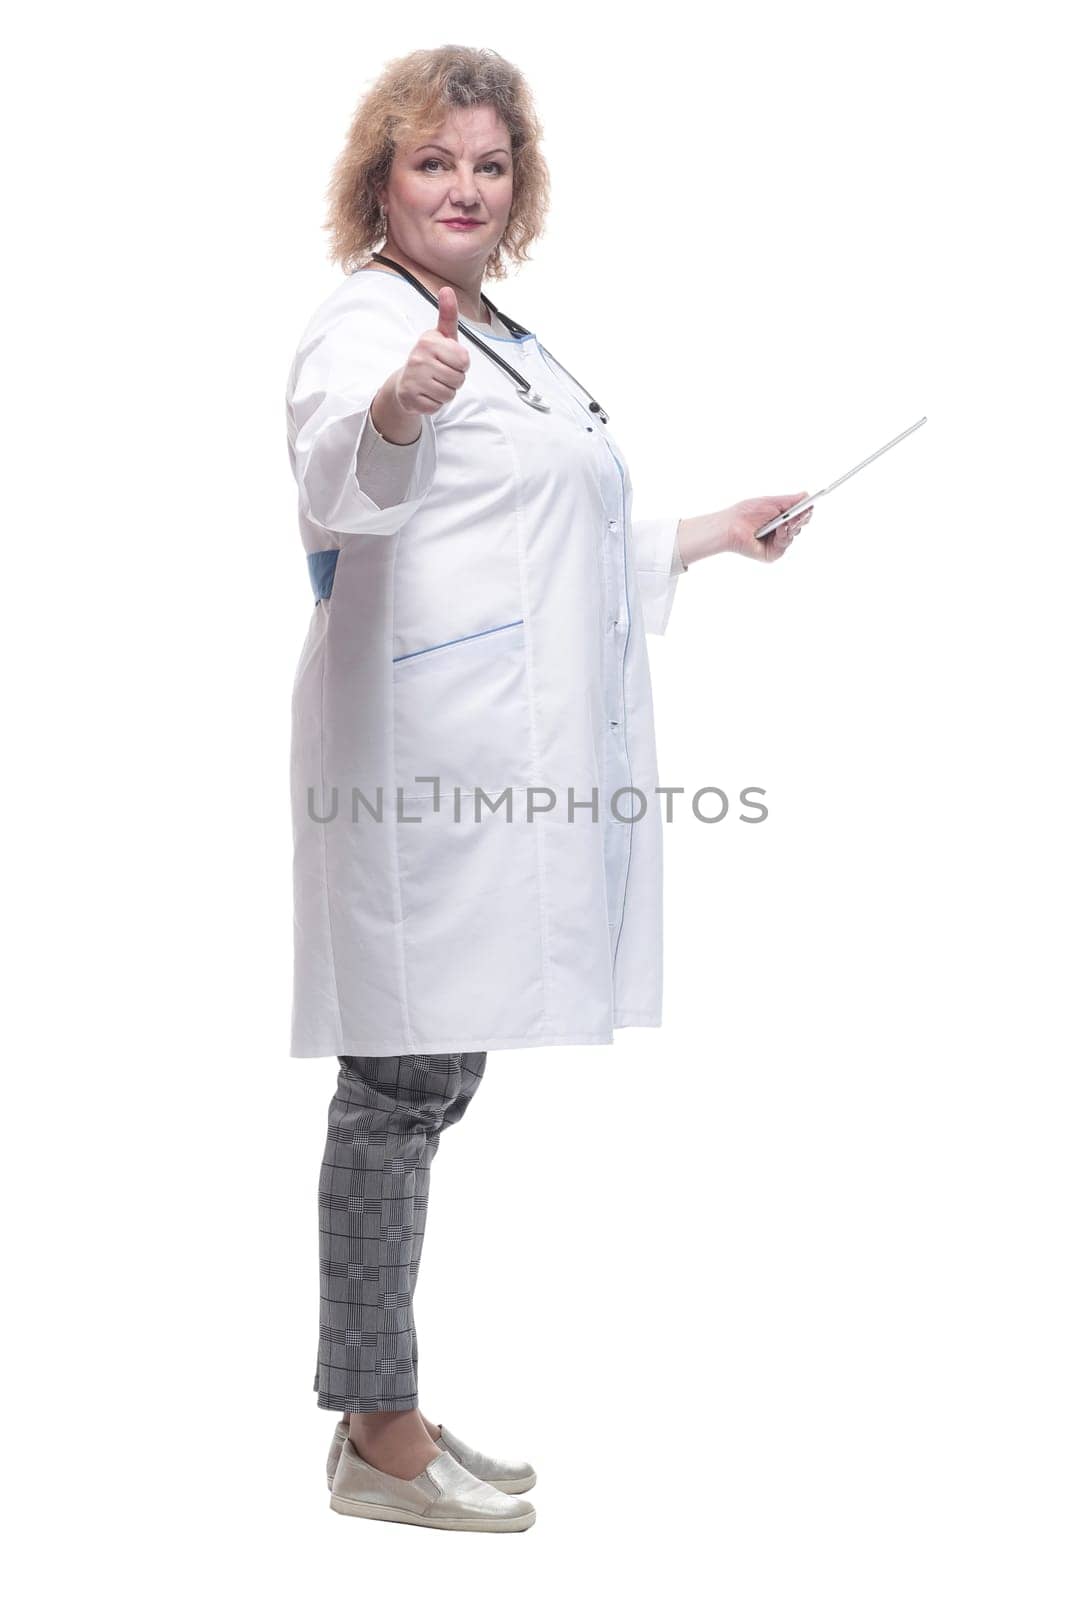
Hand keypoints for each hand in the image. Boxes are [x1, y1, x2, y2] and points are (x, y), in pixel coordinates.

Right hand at [393, 285, 470, 415]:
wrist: (405, 383)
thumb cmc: (430, 358)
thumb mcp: (442, 336)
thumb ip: (448, 315)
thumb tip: (447, 289)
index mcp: (429, 341)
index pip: (464, 360)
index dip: (461, 364)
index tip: (449, 360)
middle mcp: (418, 357)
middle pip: (458, 379)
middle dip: (454, 380)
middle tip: (441, 374)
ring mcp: (413, 378)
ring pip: (449, 394)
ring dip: (445, 392)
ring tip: (433, 383)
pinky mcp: (410, 397)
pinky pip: (437, 406)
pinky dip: (435, 403)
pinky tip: (426, 394)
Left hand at [726, 493, 812, 560]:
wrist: (731, 525)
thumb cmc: (746, 513)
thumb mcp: (771, 503)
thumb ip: (790, 501)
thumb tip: (807, 495)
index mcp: (779, 518)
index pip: (798, 515)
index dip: (805, 511)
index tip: (810, 505)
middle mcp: (778, 531)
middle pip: (799, 525)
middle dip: (801, 518)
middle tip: (802, 512)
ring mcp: (775, 543)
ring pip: (793, 535)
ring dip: (791, 526)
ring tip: (786, 520)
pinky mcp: (771, 554)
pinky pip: (784, 545)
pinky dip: (784, 536)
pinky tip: (779, 529)